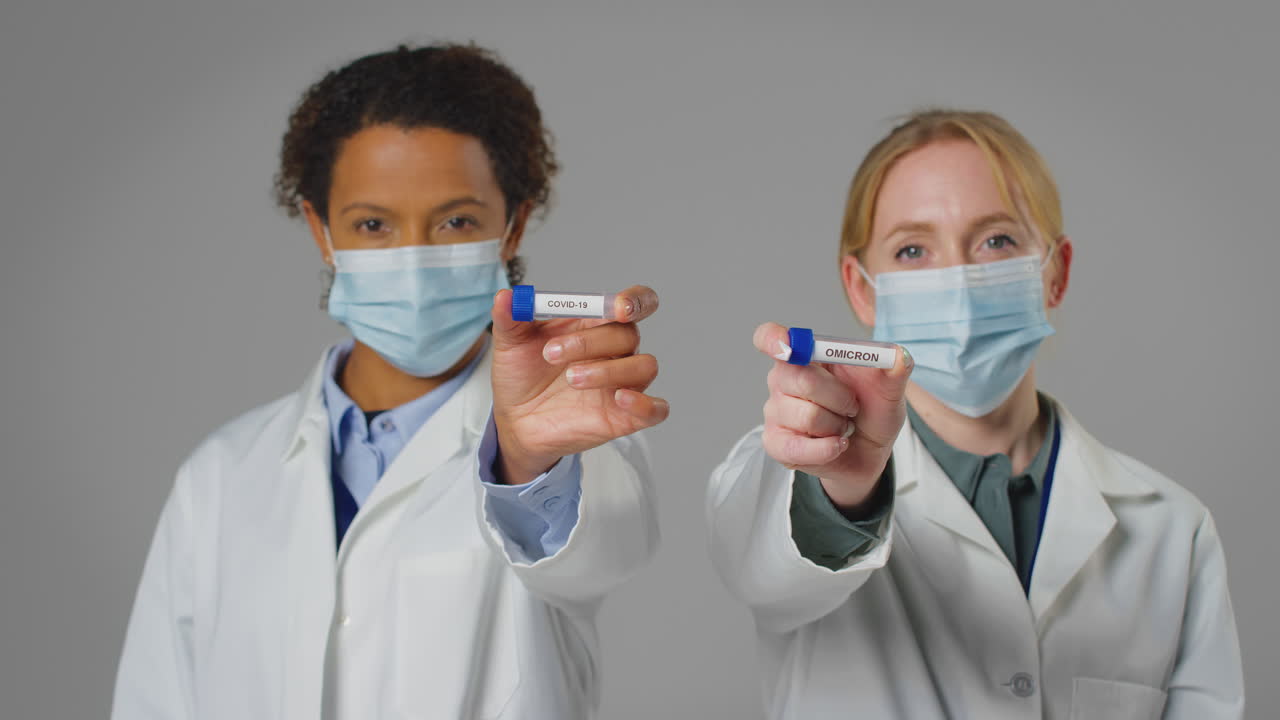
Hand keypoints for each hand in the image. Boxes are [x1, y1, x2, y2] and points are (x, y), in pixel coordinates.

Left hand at [490, 286, 668, 484]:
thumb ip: (509, 317)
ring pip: (643, 366)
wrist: (515, 420)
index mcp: (596, 324)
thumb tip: (506, 296)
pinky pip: (656, 409)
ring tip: (571, 379)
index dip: (634, 301)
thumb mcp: (510, 343)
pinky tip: (621, 399)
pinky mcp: (624, 416)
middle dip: (590, 342)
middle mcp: (615, 351)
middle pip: (628, 334)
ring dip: (608, 370)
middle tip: (551, 354)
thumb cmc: (522, 375)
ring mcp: (622, 384)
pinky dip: (646, 404)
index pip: (633, 303)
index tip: (619, 306)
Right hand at [753, 322, 911, 512]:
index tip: (787, 347)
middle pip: (800, 378)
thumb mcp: (890, 390)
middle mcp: (782, 380)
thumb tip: (900, 355)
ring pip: (807, 417)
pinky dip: (827, 449)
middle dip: (840, 397)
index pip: (770, 338)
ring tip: (843, 428)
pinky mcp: (775, 444)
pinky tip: (837, 445)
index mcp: (805, 356)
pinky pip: (797, 448)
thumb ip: (895, 370)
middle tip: (852, 406)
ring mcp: (775, 412)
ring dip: (838, 426)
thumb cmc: (871, 412)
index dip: (772, 339)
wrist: (869, 452)